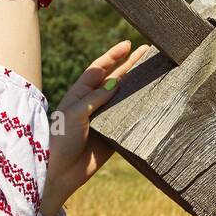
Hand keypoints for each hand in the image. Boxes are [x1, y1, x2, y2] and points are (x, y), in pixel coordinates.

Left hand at [40, 39, 154, 215]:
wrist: (59, 172)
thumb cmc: (60, 140)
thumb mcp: (74, 114)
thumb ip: (95, 98)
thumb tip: (116, 83)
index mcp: (80, 94)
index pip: (99, 69)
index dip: (113, 56)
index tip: (128, 43)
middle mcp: (93, 104)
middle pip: (115, 79)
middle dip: (131, 65)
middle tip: (149, 50)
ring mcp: (104, 119)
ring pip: (124, 98)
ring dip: (138, 85)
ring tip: (155, 70)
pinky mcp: (113, 136)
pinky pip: (128, 120)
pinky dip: (140, 111)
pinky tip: (154, 100)